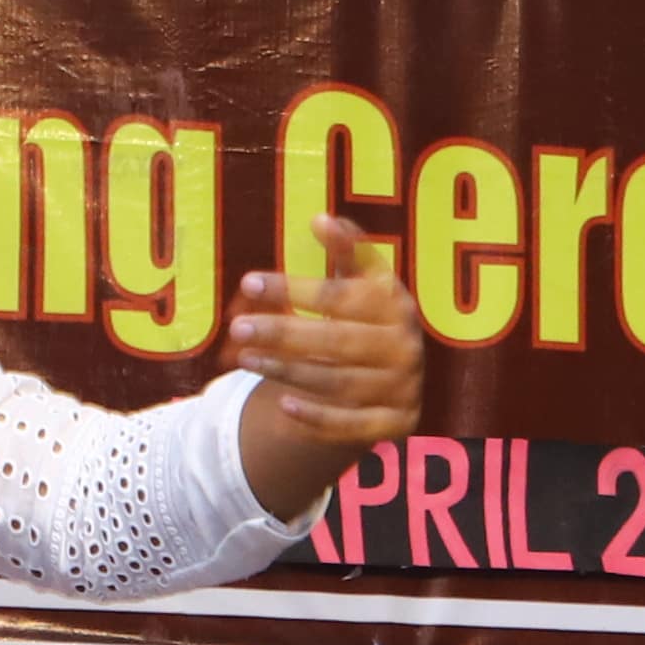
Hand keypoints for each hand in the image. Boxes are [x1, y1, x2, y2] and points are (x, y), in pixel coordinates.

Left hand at [229, 215, 420, 515]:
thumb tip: (320, 219)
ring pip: (338, 383)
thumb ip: (347, 252)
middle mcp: (406, 346)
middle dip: (284, 334)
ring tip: (246, 358)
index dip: (295, 290)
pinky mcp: (397, 423)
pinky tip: (281, 404)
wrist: (393, 380)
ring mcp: (404, 388)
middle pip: (338, 342)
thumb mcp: (362, 283)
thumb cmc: (364, 321)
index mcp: (398, 304)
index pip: (341, 296)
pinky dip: (315, 417)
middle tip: (238, 327)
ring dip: (288, 372)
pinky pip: (351, 425)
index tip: (249, 282)